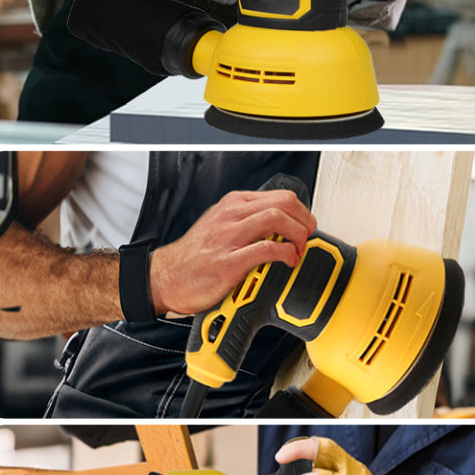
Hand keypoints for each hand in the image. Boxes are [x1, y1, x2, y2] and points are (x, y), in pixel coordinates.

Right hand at [148, 189, 315, 315]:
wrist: (167, 278)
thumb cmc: (195, 256)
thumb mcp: (220, 225)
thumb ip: (248, 221)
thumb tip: (281, 225)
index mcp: (233, 205)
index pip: (280, 196)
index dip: (301, 212)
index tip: (305, 226)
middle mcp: (232, 216)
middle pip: (284, 203)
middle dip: (304, 220)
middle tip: (307, 237)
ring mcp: (230, 237)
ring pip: (277, 219)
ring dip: (298, 235)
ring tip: (298, 251)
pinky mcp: (229, 262)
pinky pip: (267, 249)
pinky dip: (286, 254)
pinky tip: (287, 262)